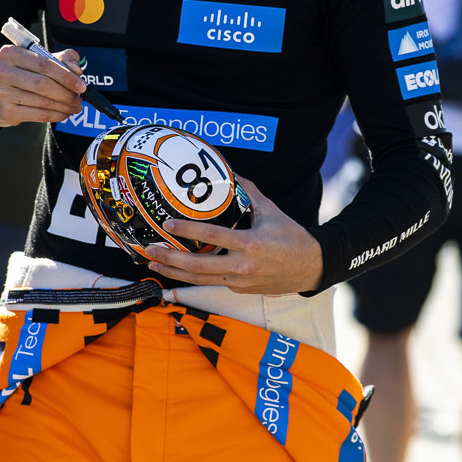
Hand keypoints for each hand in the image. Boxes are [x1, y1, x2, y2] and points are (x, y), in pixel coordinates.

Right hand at [0, 44, 85, 127]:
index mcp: (10, 53)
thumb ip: (59, 59)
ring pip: (42, 101)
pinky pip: (37, 115)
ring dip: (64, 106)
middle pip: (43, 84)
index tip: (81, 85)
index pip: (44, 64)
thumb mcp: (33, 60)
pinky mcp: (4, 112)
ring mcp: (1, 93)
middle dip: (66, 93)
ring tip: (74, 107)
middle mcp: (2, 71)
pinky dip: (55, 115)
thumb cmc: (16, 74)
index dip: (66, 76)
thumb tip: (76, 70)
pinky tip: (63, 114)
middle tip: (78, 99)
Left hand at [147, 177, 323, 293]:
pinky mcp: (239, 290)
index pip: (212, 236)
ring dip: (173, 272)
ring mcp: (240, 281)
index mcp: (251, 244)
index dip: (187, 230)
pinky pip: (211, 282)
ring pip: (200, 280)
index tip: (167, 223)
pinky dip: (190, 277)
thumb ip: (248, 191)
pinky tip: (175, 269)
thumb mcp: (270, 210)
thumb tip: (230, 171)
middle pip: (198, 266)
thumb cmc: (291, 236)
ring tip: (153, 262)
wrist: (311, 267)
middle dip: (170, 258)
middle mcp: (243, 266)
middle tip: (149, 249)